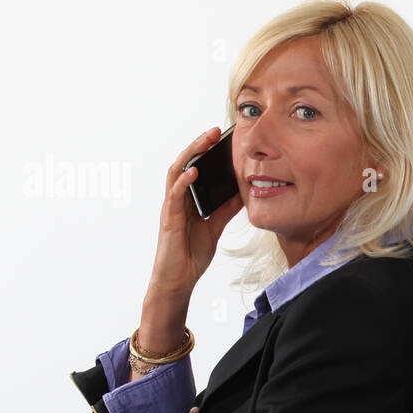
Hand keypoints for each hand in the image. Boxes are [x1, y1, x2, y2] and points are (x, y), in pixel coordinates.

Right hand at [137, 128, 244, 357]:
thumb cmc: (191, 254)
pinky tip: (193, 171)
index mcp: (187, 200)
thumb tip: (243, 193)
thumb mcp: (215, 226)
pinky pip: (173, 196)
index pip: (194, 168)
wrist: (178, 280)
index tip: (221, 136)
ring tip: (203, 142)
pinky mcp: (168, 220)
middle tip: (214, 131)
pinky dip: (182, 182)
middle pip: (184, 164)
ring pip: (175, 174)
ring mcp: (170, 208)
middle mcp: (176, 200)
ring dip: (189, 155)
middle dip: (198, 146)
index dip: (205, 151)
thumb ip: (225, 209)